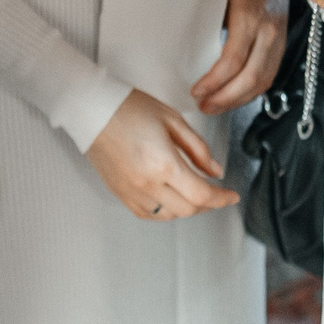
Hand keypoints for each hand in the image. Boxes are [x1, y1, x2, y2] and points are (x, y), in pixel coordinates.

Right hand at [85, 89, 237, 221]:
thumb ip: (198, 148)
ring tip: (193, 194)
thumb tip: (215, 171)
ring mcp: (132, 192)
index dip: (222, 199)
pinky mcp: (120, 193)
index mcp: (164, 163)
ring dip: (187, 208)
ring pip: (169, 215)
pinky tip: (170, 199)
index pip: (202, 195)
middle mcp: (148, 183)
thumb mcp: (173, 120)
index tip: (231, 196)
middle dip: (207, 204)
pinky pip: (149, 214)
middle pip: (188, 209)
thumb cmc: (128, 108)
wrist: (91, 109)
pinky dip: (165, 211)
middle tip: (215, 193)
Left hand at [192, 0, 288, 115]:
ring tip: (216, 106)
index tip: (196, 91)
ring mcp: (278, 39)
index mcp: (248, 15)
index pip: (232, 59)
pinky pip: (269, 76)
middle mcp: (267, 30)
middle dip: (225, 98)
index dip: (214, 81)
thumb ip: (208, 18)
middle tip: (204, 106)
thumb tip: (185, 48)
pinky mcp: (282, 45)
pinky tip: (235, 96)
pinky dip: (251, 92)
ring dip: (238, 100)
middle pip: (250, 77)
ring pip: (262, 81)